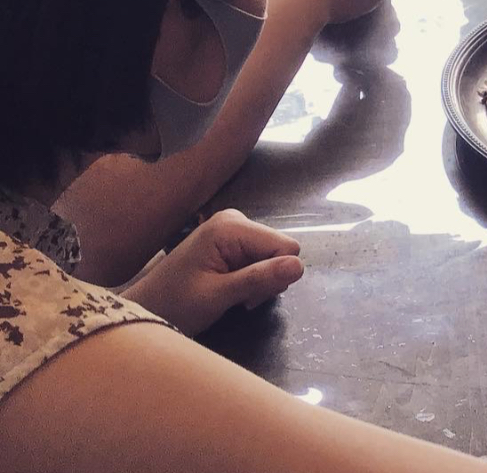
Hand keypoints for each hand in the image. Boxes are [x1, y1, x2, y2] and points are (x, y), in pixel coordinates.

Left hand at [121, 209, 303, 335]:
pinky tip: (232, 289)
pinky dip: (252, 278)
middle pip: (280, 250)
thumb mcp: (218, 296)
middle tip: (239, 298)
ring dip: (259, 281)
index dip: (275, 274)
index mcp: (231, 227)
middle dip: (266, 278)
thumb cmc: (175, 304)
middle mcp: (235, 220)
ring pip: (273, 256)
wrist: (146, 309)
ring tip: (232, 295)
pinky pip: (260, 258)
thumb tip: (300, 266)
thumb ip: (259, 279)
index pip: (286, 246)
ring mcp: (233, 229)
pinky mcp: (231, 241)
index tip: (250, 296)